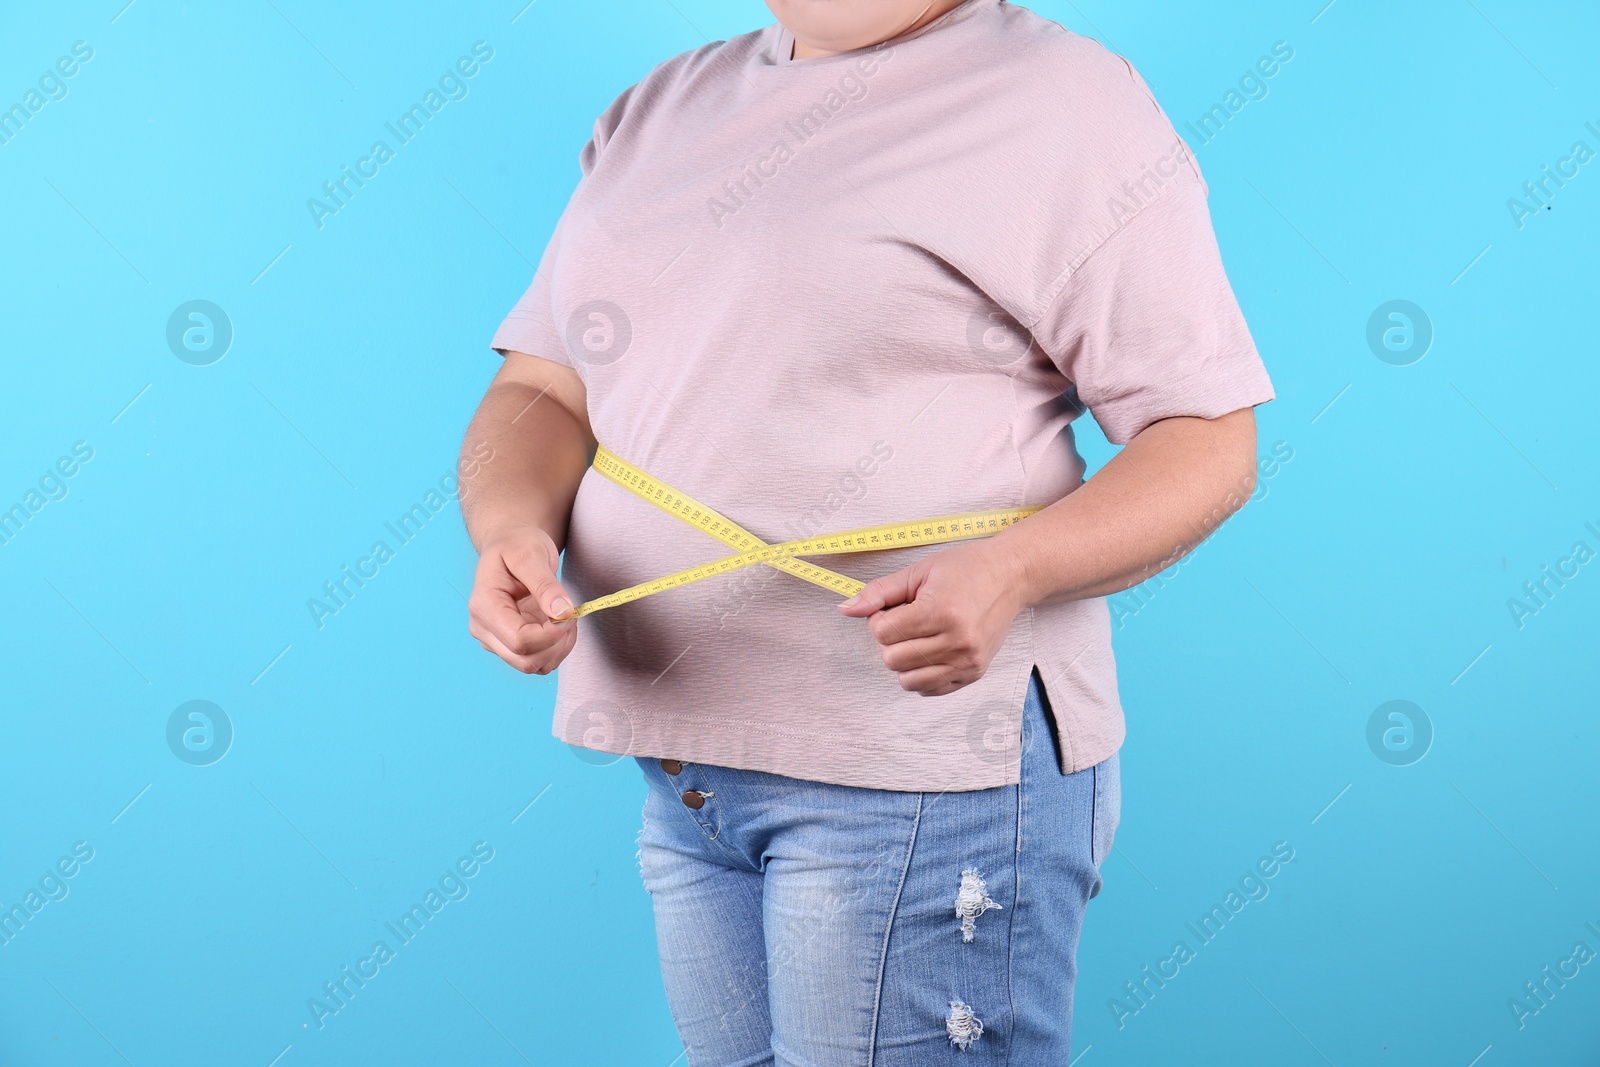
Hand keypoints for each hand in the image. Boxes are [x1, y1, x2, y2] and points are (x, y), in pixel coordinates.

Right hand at [468, 525, 577, 674]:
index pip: (520, 641)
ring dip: (559, 648)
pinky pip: (537, 662)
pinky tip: (561, 627)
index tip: (570, 613)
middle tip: (571, 615)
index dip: (551, 634)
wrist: (509, 546)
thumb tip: (562, 613)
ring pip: (533, 666)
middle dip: (556, 643)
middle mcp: (483, 628)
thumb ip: (546, 585)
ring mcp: (494, 640)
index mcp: (484, 605)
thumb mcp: (532, 555)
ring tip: (567, 619)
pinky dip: (556, 650)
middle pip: (525, 661)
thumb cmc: (517, 545)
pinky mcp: (508, 645)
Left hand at [837, 539, 1027, 695]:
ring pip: (907, 680)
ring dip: (904, 660)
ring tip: (920, 637)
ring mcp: (967, 661)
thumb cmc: (965, 569)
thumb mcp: (919, 571)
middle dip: (891, 640)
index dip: (880, 619)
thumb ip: (879, 592)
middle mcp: (956, 641)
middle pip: (892, 659)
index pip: (882, 633)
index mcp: (940, 611)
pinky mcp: (974, 673)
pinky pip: (929, 689)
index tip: (895, 607)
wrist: (1011, 576)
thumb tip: (846, 609)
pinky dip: (922, 674)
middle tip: (908, 621)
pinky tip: (931, 650)